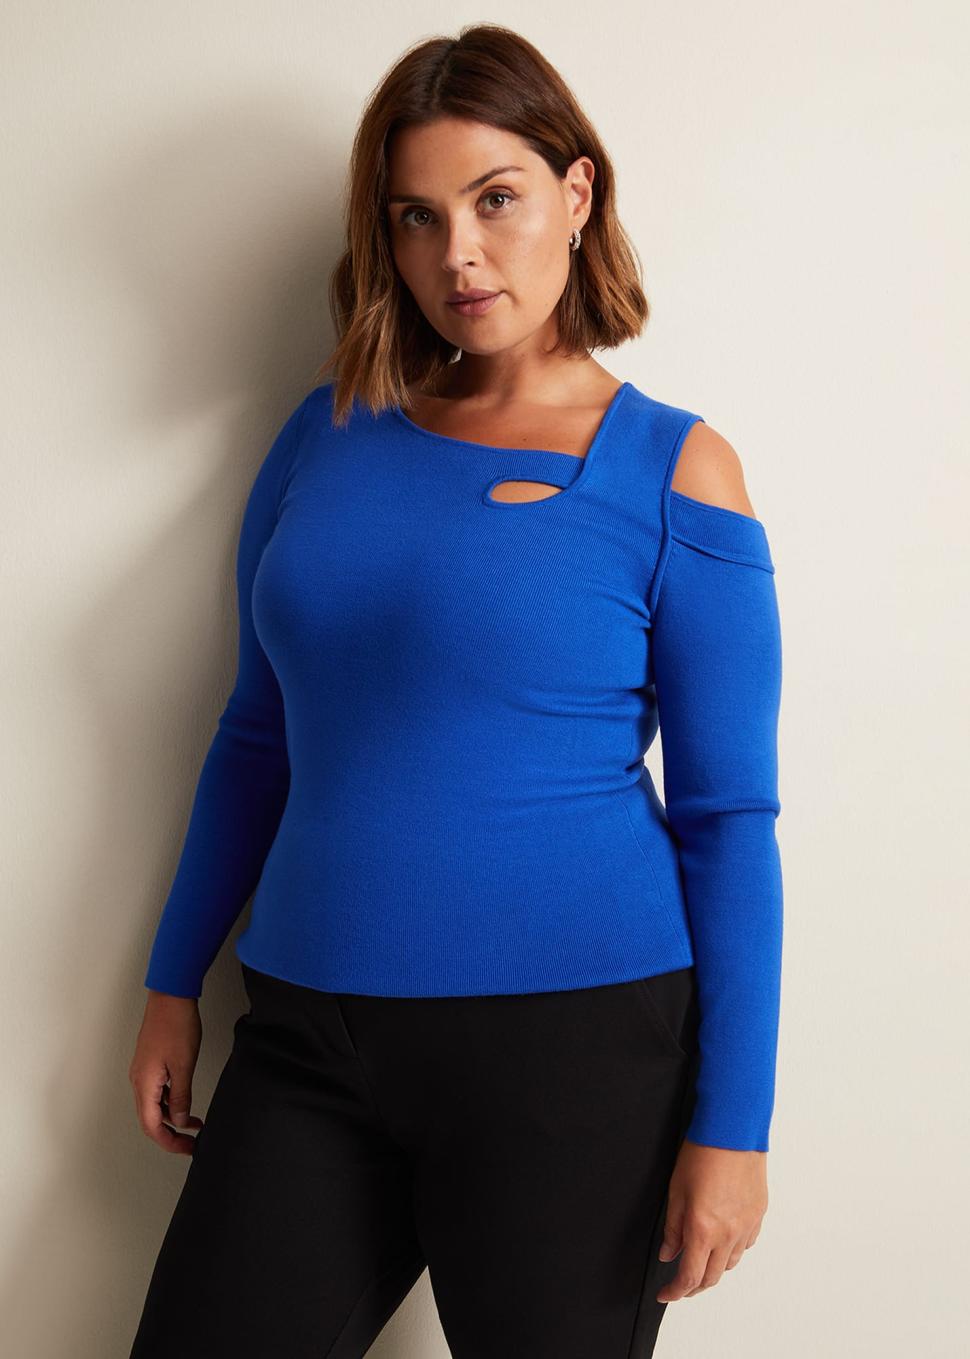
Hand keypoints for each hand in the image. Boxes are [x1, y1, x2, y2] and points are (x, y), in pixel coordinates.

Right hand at [128, 990, 204, 1154]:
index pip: (151, 1126)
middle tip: (191, 1142)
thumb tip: (179, 1119)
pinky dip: (169, 1102)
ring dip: (171, 1118)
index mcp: (144, 1084)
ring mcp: (142, 1071)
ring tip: (194, 1124)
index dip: (169, 1142)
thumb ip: (181, 1095)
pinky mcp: (149, 1062)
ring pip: (153, 1106)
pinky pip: (156, 1091)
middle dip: (170, 1134)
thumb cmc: (176, 1024)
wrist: (171, 996)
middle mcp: (138, 1080)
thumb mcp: (184, 1065)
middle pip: (149, 1119)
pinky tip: (184, 1102)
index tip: (187, 1148)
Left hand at [656, 1138, 767, 1301]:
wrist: (733, 1130)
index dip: (675, 1291)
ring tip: (701, 1261)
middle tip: (680, 1284)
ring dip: (714, 1268)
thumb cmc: (702, 1153)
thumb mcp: (676, 1191)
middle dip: (694, 1286)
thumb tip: (668, 1253)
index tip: (665, 1294)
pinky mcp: (758, 1214)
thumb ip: (673, 1228)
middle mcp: (728, 1234)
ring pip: (731, 1263)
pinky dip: (732, 1250)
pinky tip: (723, 1241)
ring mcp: (747, 1225)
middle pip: (712, 1277)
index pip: (689, 1277)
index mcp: (703, 1230)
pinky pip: (746, 1244)